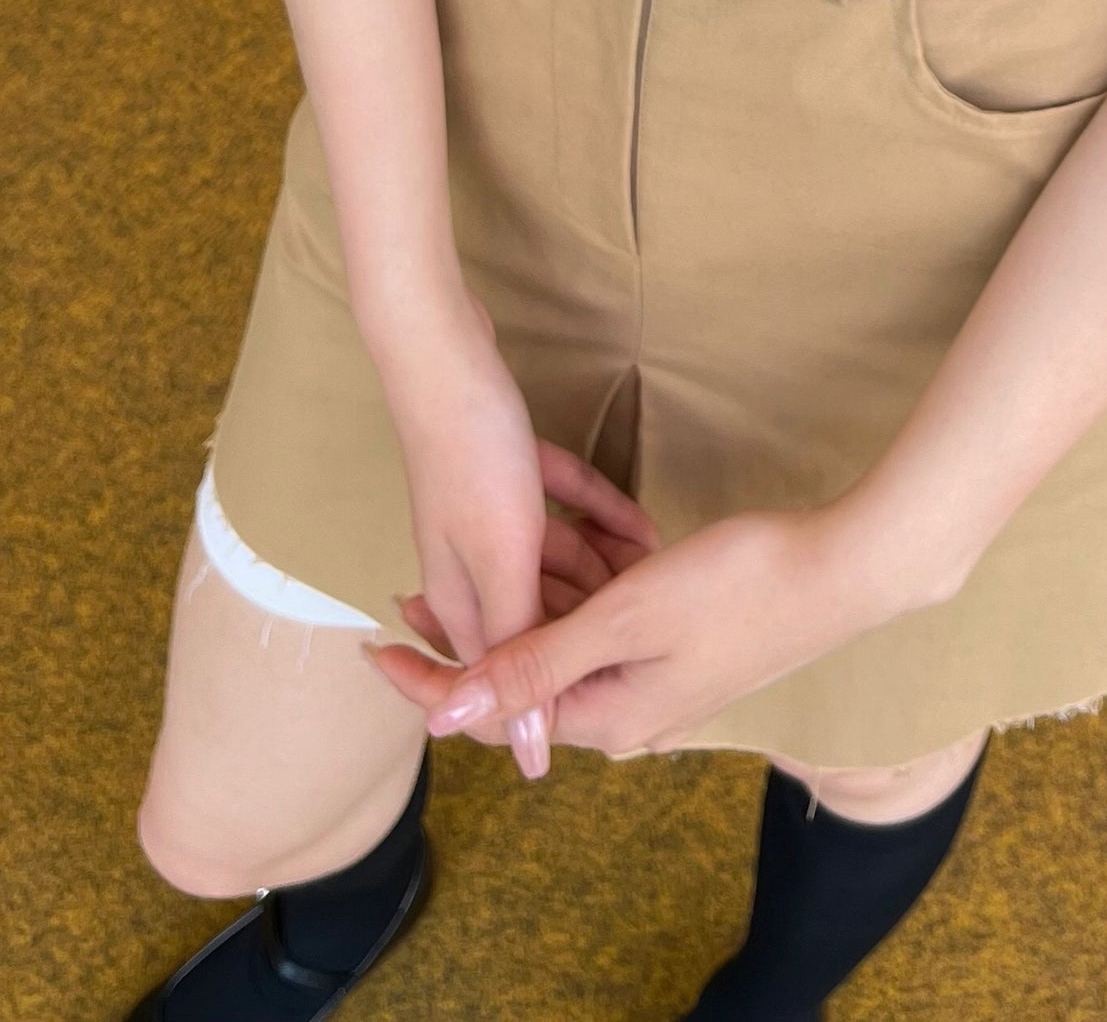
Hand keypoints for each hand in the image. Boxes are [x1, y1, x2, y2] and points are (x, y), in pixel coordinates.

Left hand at [370, 501, 904, 777]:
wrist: (844, 567)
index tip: (377, 638)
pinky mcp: (682, 644)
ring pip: (569, 640)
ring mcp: (659, 678)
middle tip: (415, 580)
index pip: (492, 713)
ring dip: (538, 592)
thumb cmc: (738, 586)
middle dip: (476, 627)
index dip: (431, 676)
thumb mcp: (623, 616)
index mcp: (607, 717)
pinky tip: (577, 532)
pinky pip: (610, 621)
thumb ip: (532, 661)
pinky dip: (588, 581)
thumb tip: (442, 711)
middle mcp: (628, 711)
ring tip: (491, 540)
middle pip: (526, 676)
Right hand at [376, 291, 659, 755]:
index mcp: (464, 599)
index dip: (546, 703)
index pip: (503, 678)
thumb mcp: (503, 561)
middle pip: (539, 619)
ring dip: (605, 569)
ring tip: (664, 578)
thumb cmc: (471, 456)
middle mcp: (469, 565)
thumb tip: (528, 755)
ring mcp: (485, 513)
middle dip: (593, 624)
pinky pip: (560, 508)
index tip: (608, 703)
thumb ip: (522, 654)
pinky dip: (598, 514)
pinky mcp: (503, 467)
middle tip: (656, 629)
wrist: (442, 351)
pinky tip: (645, 525)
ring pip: (556, 563)